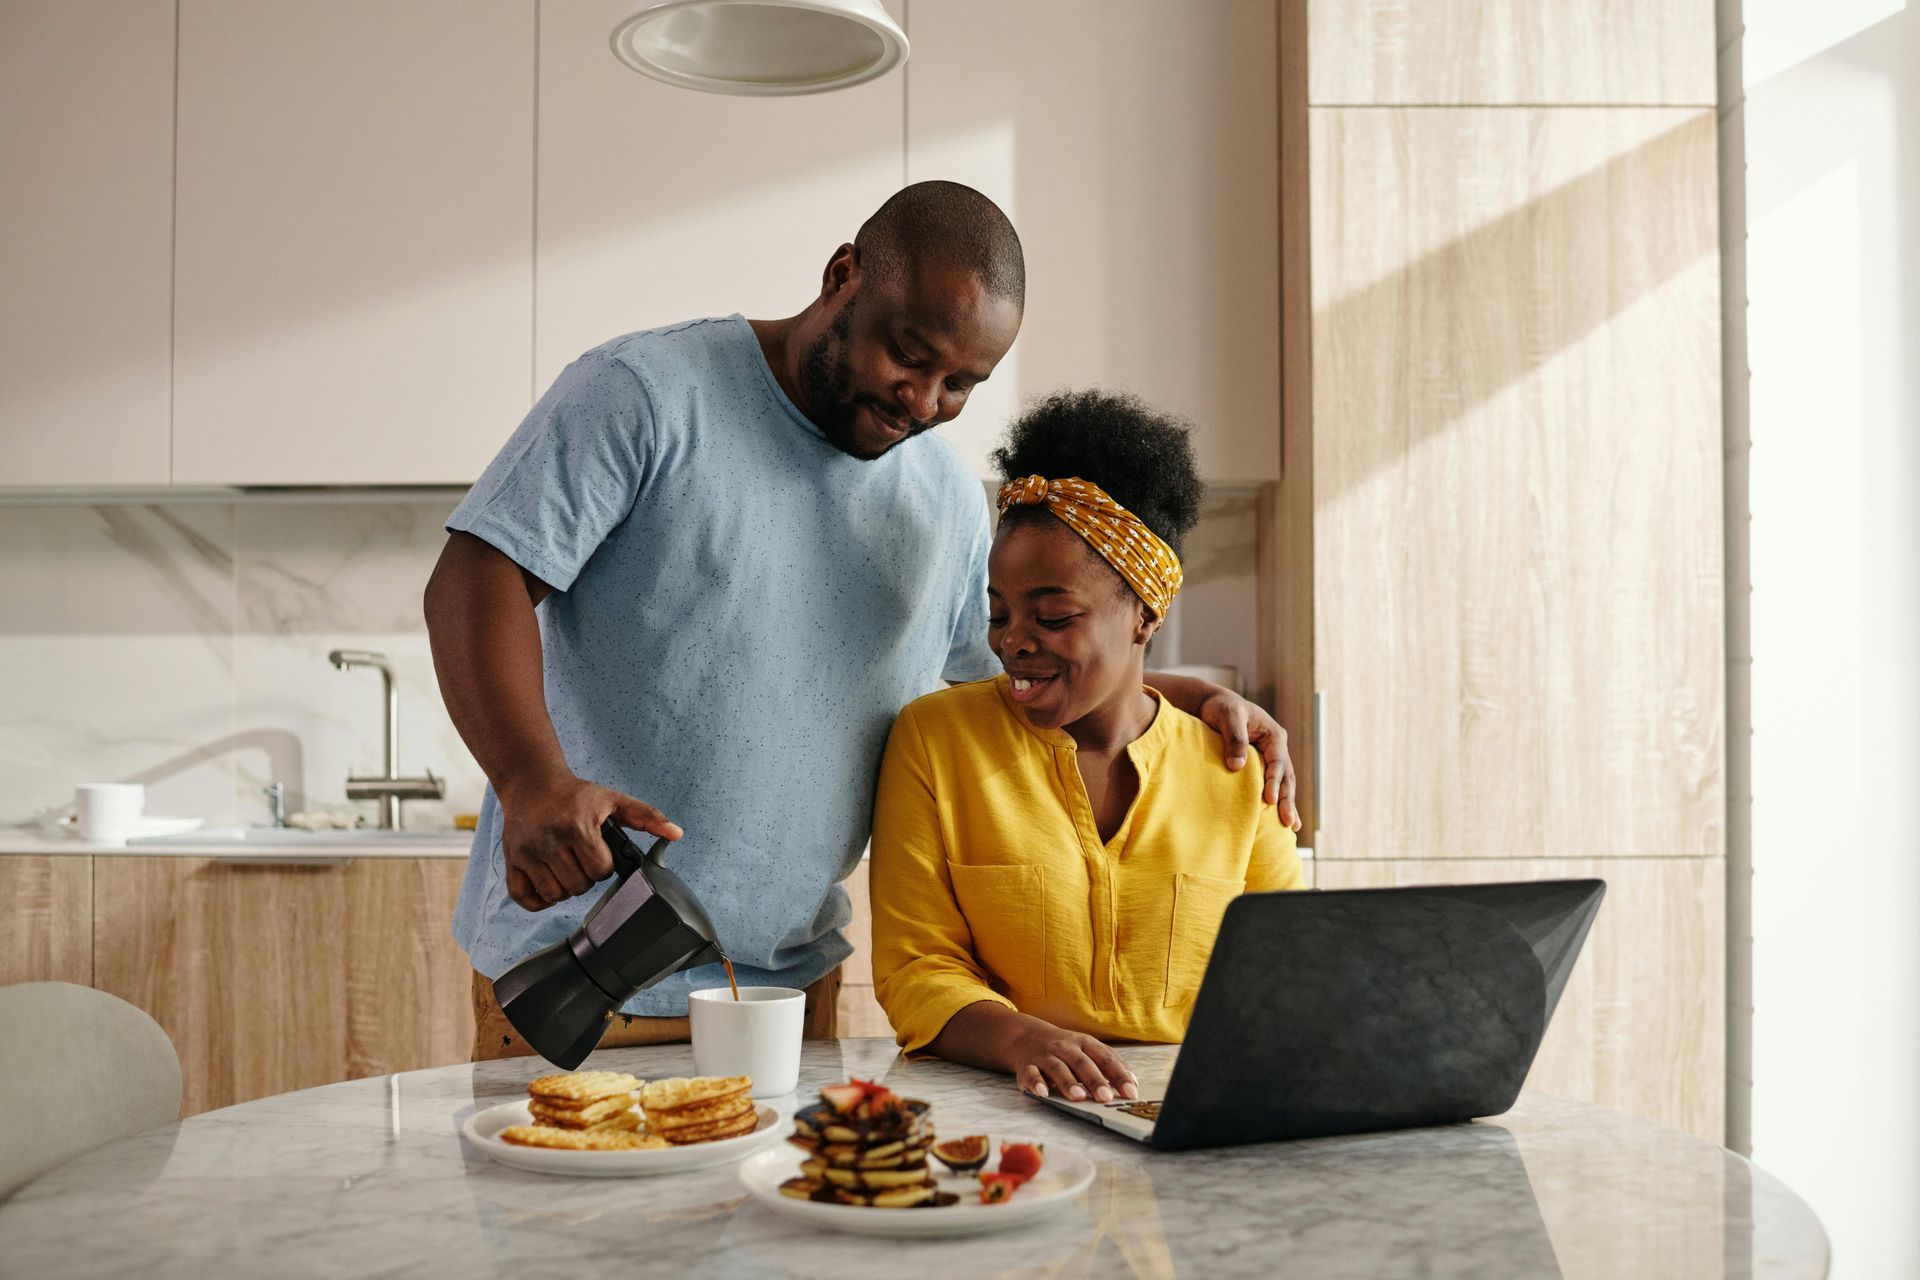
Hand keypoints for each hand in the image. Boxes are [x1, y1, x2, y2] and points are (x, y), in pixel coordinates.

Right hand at [496, 773, 681, 910]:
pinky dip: (540, 898)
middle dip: (586, 876)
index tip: (599, 851)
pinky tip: (549, 880)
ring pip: (556, 895)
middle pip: (579, 886)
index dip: (604, 864)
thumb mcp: (614, 800)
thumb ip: (648, 817)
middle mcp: (549, 841)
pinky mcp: (510, 862)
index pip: (600, 870)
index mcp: (576, 826)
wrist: (532, 783)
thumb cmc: (577, 795)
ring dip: (566, 886)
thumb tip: (677, 833)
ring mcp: (526, 853)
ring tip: (567, 866)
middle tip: (582, 858)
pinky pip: (526, 899)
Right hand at [1006, 1020, 1139, 1103]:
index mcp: (1084, 1043)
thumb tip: (1134, 1083)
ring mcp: (1045, 1056)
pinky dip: (1035, 1083)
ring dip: (1068, 1082)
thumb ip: (1109, 1064)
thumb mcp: (1088, 1049)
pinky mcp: (1027, 1066)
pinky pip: (1030, 1074)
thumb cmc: (1065, 1048)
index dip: (1119, 1075)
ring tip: (1078, 1097)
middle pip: (1082, 1062)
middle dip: (1095, 1080)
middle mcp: (1065, 1047)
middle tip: (1105, 1097)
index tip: (1131, 1092)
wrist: (1026, 1036)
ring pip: (1057, 1068)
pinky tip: (1043, 1093)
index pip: (1105, 1058)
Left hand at [1197, 690, 1299, 830]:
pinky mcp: (1262, 766)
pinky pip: (1273, 785)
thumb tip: (1237, 766)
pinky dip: (1278, 801)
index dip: (1275, 781)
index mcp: (1274, 736)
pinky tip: (1282, 819)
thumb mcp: (1228, 717)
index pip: (1278, 762)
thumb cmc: (1222, 708)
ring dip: (1287, 804)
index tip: (1270, 800)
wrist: (1214, 705)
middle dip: (1288, 800)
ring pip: (1284, 784)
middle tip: (1288, 822)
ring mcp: (1272, 758)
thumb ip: (1234, 739)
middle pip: (1286, 777)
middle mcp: (1277, 748)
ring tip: (1293, 826)